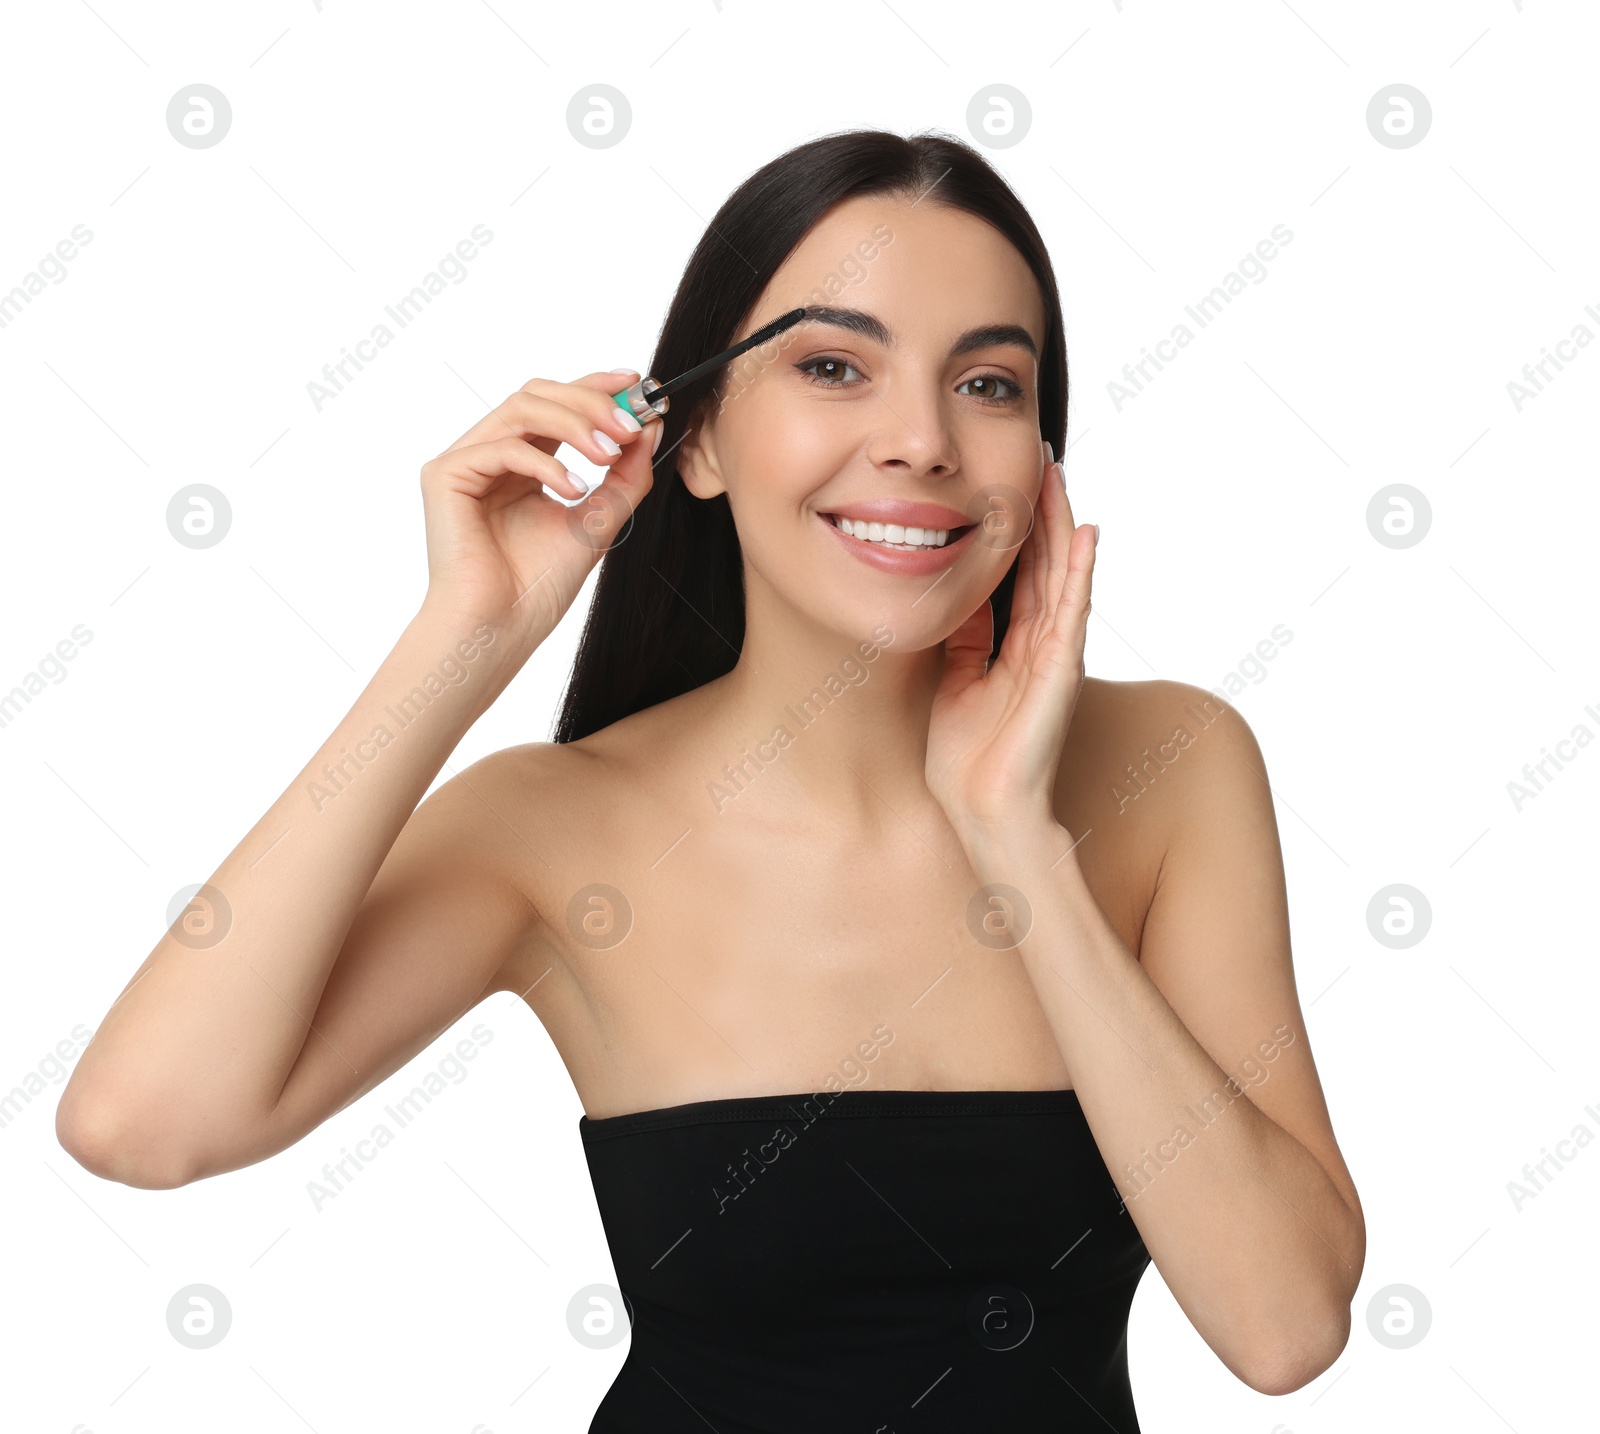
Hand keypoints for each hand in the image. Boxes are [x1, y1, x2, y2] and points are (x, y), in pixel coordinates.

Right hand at [417, 369, 658, 649]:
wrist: (501, 629)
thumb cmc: (538, 586)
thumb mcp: (599, 522)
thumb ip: (625, 476)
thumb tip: (650, 428)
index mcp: (523, 462)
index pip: (556, 404)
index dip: (595, 386)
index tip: (638, 384)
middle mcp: (490, 453)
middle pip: (538, 394)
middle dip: (591, 402)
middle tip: (631, 425)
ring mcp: (465, 461)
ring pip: (522, 407)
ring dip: (575, 423)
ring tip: (610, 453)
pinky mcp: (444, 475)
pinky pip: (503, 446)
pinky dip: (547, 464)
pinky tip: (574, 491)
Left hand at [925, 442, 1097, 835]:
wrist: (981, 809)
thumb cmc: (966, 758)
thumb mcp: (953, 680)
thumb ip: (962, 638)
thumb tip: (953, 593)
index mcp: (1014, 646)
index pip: (1018, 573)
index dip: (1015, 528)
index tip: (1008, 480)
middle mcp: (1041, 643)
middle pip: (1043, 562)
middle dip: (1041, 510)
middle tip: (1039, 456)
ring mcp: (1055, 654)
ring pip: (1061, 574)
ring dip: (1062, 523)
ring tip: (1060, 475)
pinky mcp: (1061, 670)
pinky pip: (1072, 611)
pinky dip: (1079, 571)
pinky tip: (1086, 534)